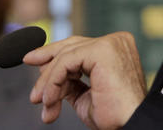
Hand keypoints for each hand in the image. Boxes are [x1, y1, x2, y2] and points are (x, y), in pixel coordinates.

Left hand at [24, 31, 146, 129]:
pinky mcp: (101, 50)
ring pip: (66, 55)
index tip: (34, 63)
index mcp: (116, 48)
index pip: (79, 46)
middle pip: (71, 46)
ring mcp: (110, 43)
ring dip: (48, 81)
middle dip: (46, 64)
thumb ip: (69, 81)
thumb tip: (47, 75)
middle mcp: (116, 41)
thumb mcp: (85, 95)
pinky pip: (66, 62)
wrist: (128, 124)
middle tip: (33, 85)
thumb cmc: (115, 115)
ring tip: (44, 103)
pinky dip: (53, 81)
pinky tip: (50, 99)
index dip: (54, 55)